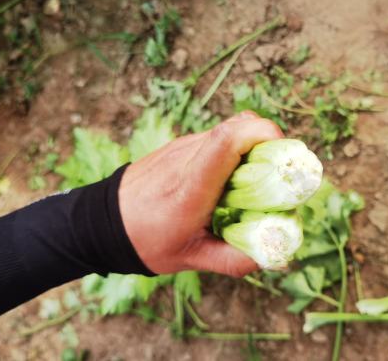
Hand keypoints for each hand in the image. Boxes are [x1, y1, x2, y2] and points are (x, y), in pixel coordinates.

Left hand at [117, 112, 283, 276]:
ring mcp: (182, 146)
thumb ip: (234, 259)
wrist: (103, 223)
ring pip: (230, 129)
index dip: (262, 136)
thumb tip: (274, 254)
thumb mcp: (191, 258)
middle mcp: (187, 157)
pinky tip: (229, 181)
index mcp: (192, 186)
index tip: (284, 157)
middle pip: (238, 127)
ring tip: (253, 182)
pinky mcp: (180, 145)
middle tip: (278, 175)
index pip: (227, 140)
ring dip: (252, 148)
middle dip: (269, 144)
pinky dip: (234, 152)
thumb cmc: (146, 242)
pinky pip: (217, 138)